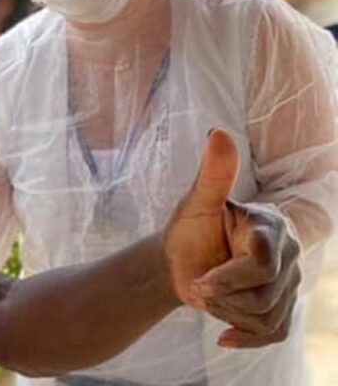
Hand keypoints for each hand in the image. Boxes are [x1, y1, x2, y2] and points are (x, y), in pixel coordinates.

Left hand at [164, 129, 301, 347]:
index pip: (261, 263)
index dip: (227, 277)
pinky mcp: (282, 307)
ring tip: (208, 295)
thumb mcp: (195, 203)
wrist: (183, 260)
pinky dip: (246, 338)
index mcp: (270, 226)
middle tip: (198, 285)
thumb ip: (212, 174)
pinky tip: (223, 336)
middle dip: (222, 295)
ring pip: (267, 316)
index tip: (198, 281)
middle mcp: (288, 254)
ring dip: (227, 314)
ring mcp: (288, 282)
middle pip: (264, 294)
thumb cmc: (191, 228)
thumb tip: (218, 133)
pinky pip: (275, 333)